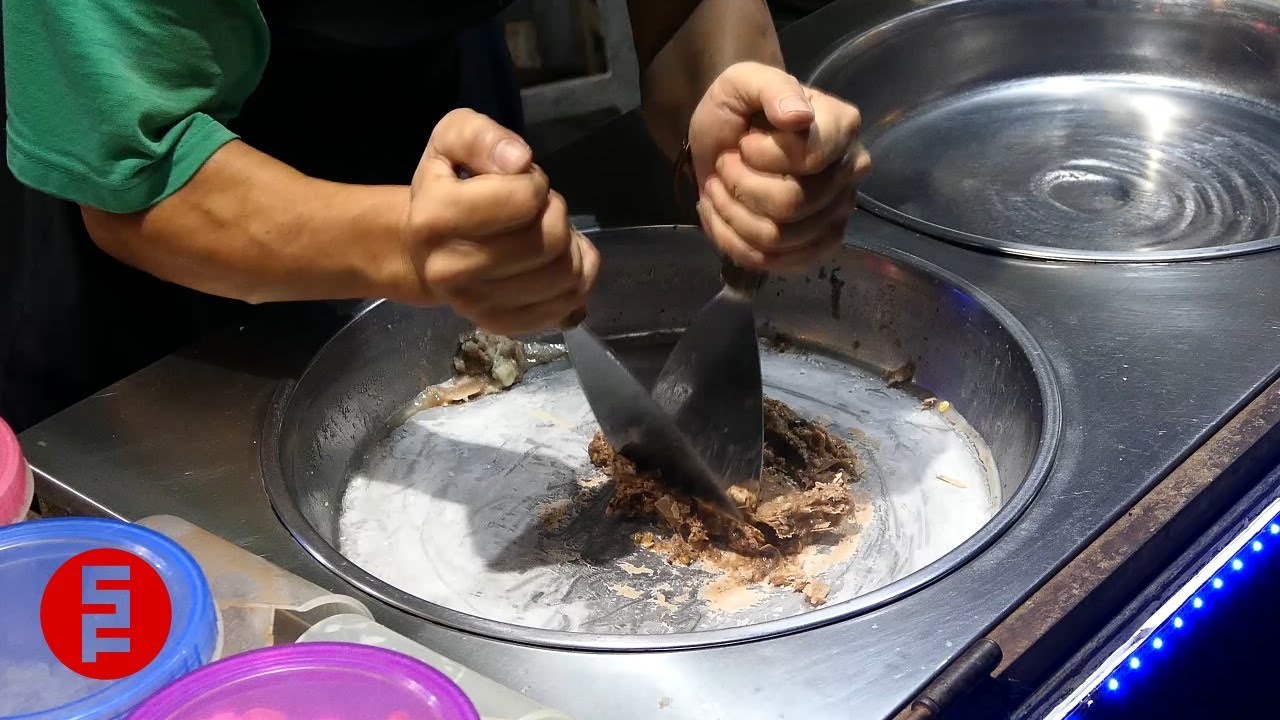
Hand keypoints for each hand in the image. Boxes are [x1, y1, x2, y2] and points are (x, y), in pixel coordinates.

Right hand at [403, 109, 599, 333]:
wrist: (426, 248)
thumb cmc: (448, 187)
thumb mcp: (452, 139)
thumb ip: (482, 136)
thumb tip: (519, 160)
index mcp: (435, 218)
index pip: (526, 199)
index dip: (534, 183)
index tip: (519, 183)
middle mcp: (450, 270)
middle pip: (550, 241)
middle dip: (556, 214)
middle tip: (538, 210)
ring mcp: (475, 305)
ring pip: (565, 276)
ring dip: (571, 248)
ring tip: (548, 235)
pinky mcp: (499, 326)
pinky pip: (566, 307)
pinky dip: (576, 282)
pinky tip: (556, 264)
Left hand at [688, 61, 870, 269]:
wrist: (722, 140)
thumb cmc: (739, 108)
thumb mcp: (744, 81)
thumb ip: (771, 87)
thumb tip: (798, 116)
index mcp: (842, 127)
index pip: (809, 160)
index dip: (764, 156)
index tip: (746, 141)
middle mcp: (848, 173)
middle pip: (791, 204)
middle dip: (740, 186)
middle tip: (725, 165)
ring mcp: (835, 214)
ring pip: (777, 238)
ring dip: (731, 214)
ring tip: (718, 188)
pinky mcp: (813, 247)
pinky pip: (772, 263)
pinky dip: (732, 241)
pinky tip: (721, 215)